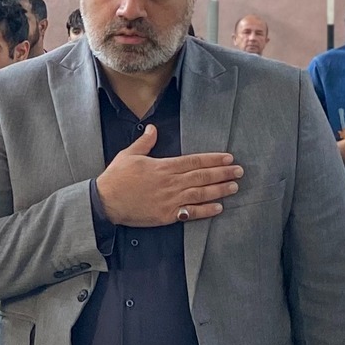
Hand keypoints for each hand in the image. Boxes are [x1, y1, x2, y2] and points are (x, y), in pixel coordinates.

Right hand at [94, 125, 242, 226]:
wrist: (105, 202)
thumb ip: (145, 142)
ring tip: (233, 186)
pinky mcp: (166, 215)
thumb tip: (153, 129)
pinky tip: (218, 207)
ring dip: (219, 190)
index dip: (213, 159)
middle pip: (202, 176)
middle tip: (239, 171)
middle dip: (223, 173)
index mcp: (163, 166)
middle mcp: (170, 182)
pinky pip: (190, 212)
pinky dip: (205, 210)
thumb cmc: (116, 178)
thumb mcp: (129, 155)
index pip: (194, 161)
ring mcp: (170, 200)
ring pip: (200, 193)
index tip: (228, 158)